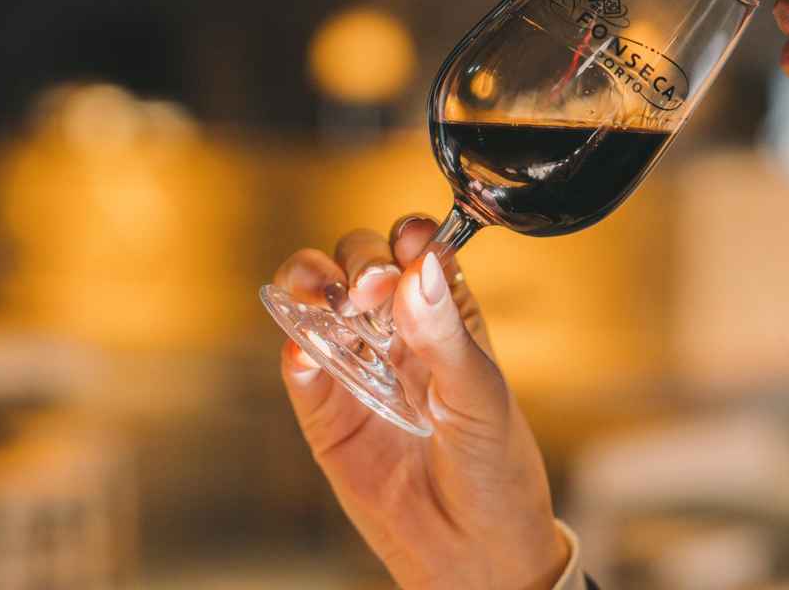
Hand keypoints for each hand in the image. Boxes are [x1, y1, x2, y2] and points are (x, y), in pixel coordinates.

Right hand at [274, 214, 568, 589]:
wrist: (472, 550)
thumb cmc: (494, 469)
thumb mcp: (481, 397)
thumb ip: (446, 335)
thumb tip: (417, 270)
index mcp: (446, 315)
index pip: (418, 251)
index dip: (408, 237)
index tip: (408, 243)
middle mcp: (397, 330)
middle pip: (359, 261)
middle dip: (358, 260)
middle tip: (369, 287)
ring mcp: (357, 365)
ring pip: (317, 298)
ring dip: (311, 283)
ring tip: (325, 299)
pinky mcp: (325, 408)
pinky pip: (298, 363)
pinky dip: (294, 347)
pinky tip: (308, 354)